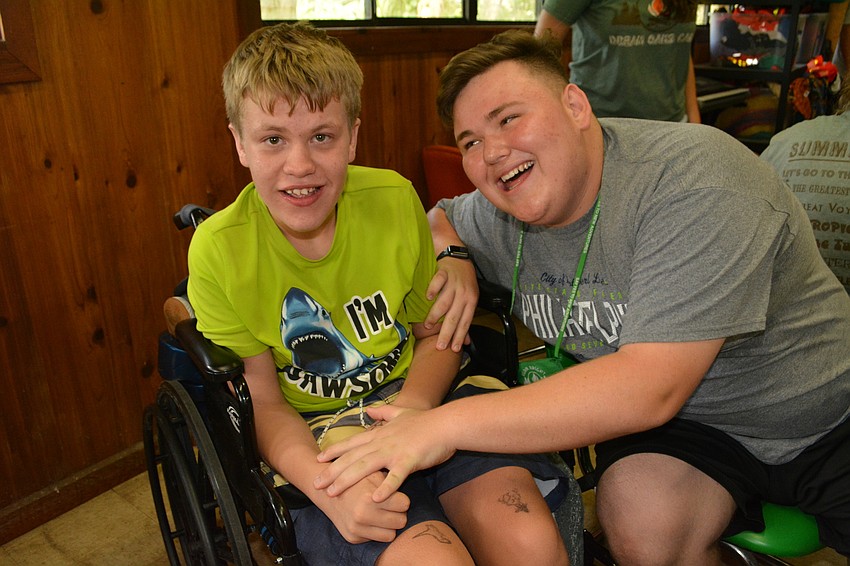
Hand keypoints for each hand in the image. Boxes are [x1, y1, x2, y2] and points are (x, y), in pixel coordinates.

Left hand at [315, 404, 455, 502]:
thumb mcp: (402, 412)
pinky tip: (374, 499)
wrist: (446, 424)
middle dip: (332, 471)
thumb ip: (384, 411)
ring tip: (333, 493)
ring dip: (347, 480)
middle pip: (353, 458)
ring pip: (366, 467)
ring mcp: (394, 451)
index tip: (318, 459)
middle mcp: (382, 442)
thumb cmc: (426, 421)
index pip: (353, 443)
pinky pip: (395, 477)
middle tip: (316, 484)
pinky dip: (385, 487)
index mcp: (380, 434)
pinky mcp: (409, 461)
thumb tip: (370, 408)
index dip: (335, 451)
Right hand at [316, 469, 410, 542]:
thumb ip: (389, 481)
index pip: (404, 505)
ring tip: (382, 514)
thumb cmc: (354, 479)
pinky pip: (376, 539)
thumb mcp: (371, 473)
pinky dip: (376, 530)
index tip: (396, 497)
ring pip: (390, 535)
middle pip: (400, 521)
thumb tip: (408, 483)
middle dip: (398, 513)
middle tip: (391, 506)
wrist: (325, 491)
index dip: (402, 499)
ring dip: (389, 525)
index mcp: (370, 497)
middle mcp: (362, 516)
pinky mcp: (353, 538)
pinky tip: (370, 520)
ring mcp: (357, 529)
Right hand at [424, 258, 478, 351]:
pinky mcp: (444, 273)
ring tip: (428, 326)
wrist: (459, 257)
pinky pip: (438, 282)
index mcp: (471, 301)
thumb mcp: (469, 300)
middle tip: (440, 346)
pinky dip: (433, 289)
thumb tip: (467, 342)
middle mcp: (463, 294)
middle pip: (454, 316)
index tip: (453, 349)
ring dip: (435, 315)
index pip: (466, 322)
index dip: (460, 336)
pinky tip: (428, 297)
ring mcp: (454, 283)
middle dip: (447, 332)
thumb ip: (465, 320)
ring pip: (444, 302)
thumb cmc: (464, 282)